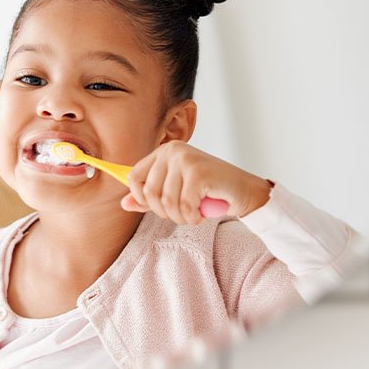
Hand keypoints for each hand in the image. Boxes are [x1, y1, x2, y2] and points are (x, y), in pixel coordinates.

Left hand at [121, 141, 271, 224]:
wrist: (245, 191)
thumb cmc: (209, 191)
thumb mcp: (175, 192)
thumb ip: (149, 197)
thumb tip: (124, 204)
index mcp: (164, 151)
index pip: (134, 176)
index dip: (141, 198)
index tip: (158, 207)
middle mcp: (172, 151)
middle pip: (149, 192)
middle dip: (164, 212)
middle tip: (182, 213)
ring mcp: (186, 160)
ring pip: (167, 202)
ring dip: (180, 216)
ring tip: (193, 214)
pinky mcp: (199, 173)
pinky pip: (184, 206)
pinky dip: (192, 217)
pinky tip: (202, 214)